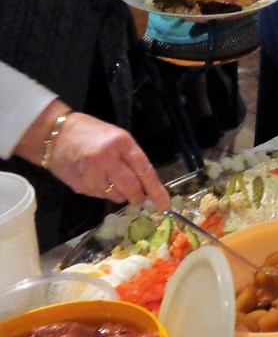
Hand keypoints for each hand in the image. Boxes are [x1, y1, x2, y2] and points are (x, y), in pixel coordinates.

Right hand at [15, 102, 169, 208]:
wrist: (55, 136)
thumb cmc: (92, 133)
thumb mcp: (118, 138)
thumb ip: (132, 158)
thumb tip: (147, 182)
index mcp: (121, 144)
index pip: (144, 170)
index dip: (155, 189)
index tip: (164, 204)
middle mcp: (107, 160)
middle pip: (131, 187)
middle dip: (138, 196)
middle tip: (140, 197)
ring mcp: (92, 175)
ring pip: (116, 196)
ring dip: (121, 194)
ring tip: (113, 180)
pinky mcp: (81, 186)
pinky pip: (101, 196)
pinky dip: (105, 192)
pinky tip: (99, 180)